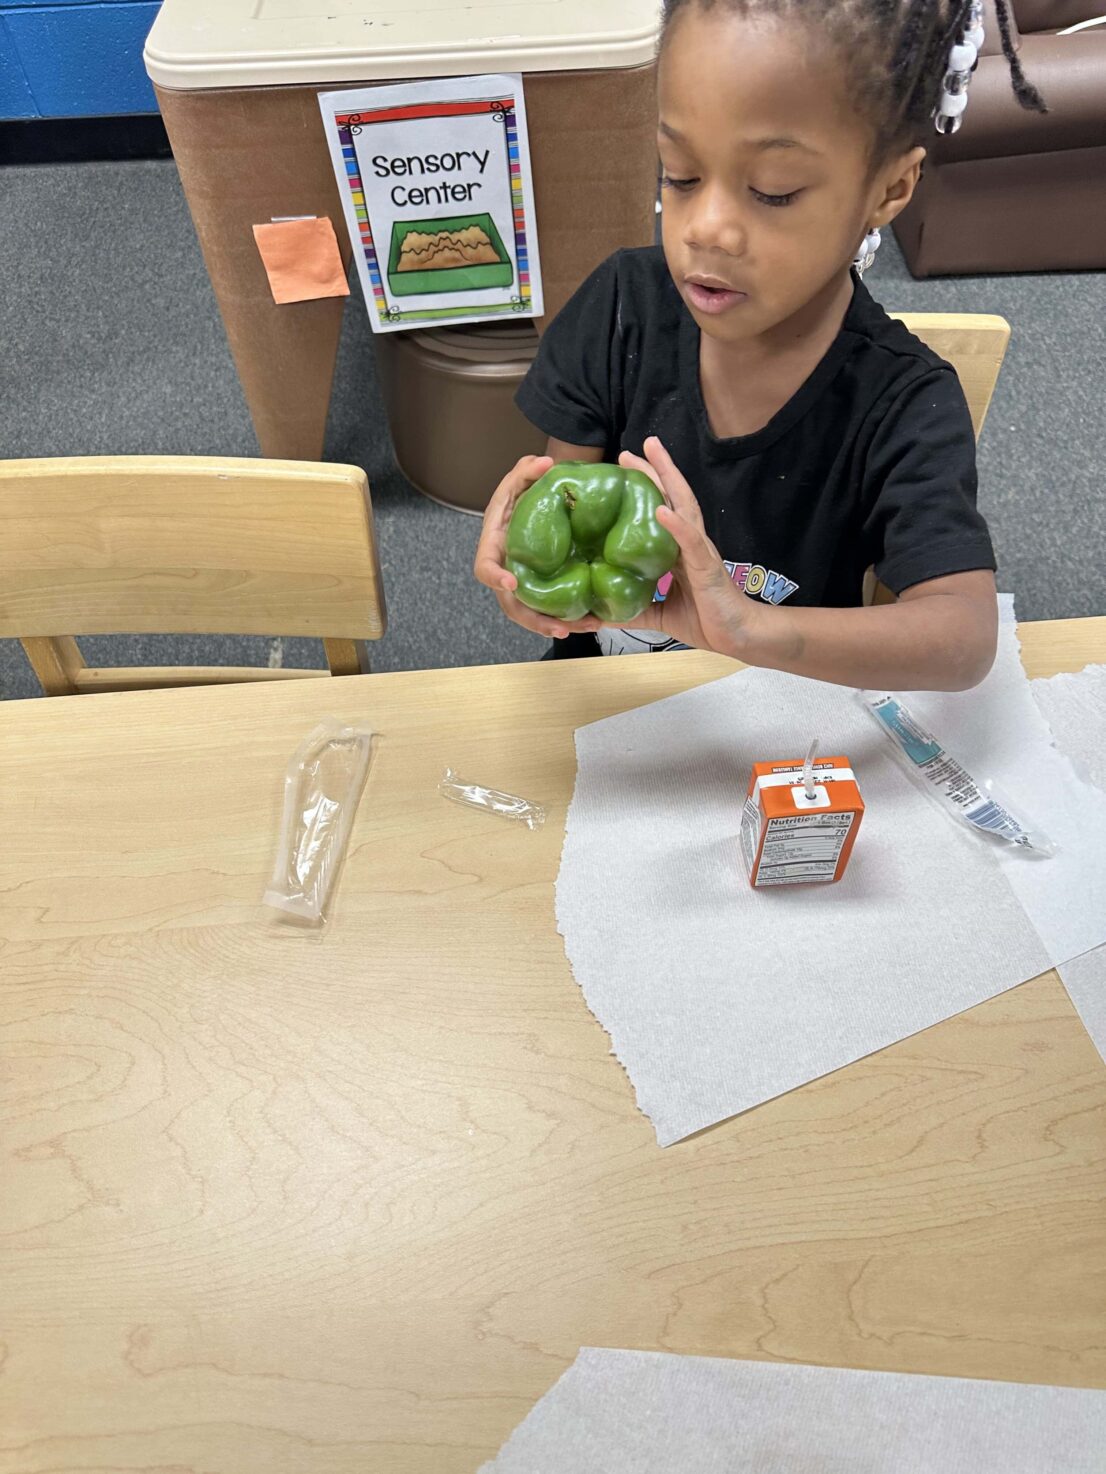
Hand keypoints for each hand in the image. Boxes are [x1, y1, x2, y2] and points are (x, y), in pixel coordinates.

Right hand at [474, 454, 599, 639]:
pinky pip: (551, 609)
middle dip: (534, 619)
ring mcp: (525, 583)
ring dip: (557, 626)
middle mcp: (506, 570)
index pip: (484, 567)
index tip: (511, 582)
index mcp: (494, 546)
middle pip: (511, 605)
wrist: (537, 503)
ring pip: (533, 614)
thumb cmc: (523, 491)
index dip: (495, 577)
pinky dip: (570, 618)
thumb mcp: (520, 477)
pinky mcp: (542, 588)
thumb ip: (526, 469)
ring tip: (586, 627)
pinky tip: (594, 621)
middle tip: (558, 628)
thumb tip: (545, 463)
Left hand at [614, 437, 755, 658]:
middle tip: (628, 451)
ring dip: (668, 478)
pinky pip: (691, 541)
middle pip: (671, 498)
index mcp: (678, 551)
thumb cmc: (706, 621)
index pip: (660, 511)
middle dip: (652, 471)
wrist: (739, 636)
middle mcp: (689, 542)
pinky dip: (676, 525)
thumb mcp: (659, 615)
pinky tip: (662, 510)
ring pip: (684, 506)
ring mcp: (700, 550)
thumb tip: (596, 616)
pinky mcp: (707, 567)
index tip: (623, 470)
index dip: (644, 490)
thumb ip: (631, 611)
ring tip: (652, 454)